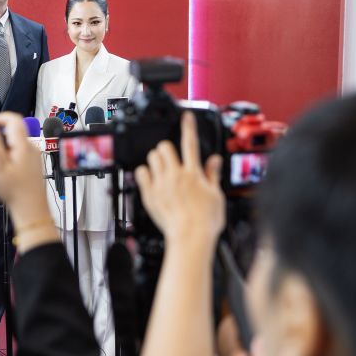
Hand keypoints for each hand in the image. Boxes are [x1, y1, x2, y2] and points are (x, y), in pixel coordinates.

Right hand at [0, 112, 52, 231]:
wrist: (31, 209)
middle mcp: (32, 147)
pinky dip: (9, 156)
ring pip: (15, 141)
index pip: (12, 118)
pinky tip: (6, 171)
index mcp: (23, 146)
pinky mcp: (33, 162)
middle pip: (13, 129)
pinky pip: (19, 151)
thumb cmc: (16, 193)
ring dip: (3, 148)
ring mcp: (34, 155)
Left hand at [135, 111, 224, 247]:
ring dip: (156, 159)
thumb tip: (214, 160)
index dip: (188, 127)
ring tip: (161, 168)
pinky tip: (151, 178)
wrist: (190, 238)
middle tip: (171, 157)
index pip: (190, 143)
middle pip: (164, 147)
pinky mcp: (150, 195)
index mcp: (193, 173)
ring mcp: (161, 184)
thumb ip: (212, 174)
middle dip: (167, 148)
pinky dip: (144, 173)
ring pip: (151, 157)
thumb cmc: (205, 221)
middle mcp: (175, 175)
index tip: (186, 116)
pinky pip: (140, 174)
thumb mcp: (215, 195)